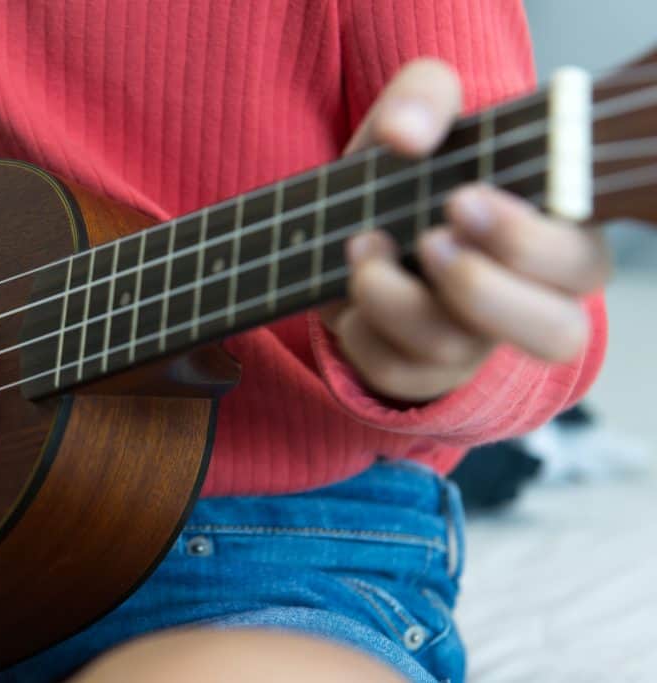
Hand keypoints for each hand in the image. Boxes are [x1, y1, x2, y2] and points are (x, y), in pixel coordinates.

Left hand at [327, 59, 608, 401]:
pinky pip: (393, 370)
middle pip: (555, 335)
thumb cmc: (411, 168)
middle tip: (429, 238)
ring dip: (395, 298)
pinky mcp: (417, 371)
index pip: (582, 264)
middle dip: (482, 289)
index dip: (530, 244)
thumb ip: (424, 96)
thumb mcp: (419, 113)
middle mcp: (525, 300)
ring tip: (364, 246)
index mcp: (553, 236)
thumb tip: (407, 133)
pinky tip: (346, 286)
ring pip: (455, 351)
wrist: (348, 221)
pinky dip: (358, 327)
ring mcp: (472, 344)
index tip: (462, 198)